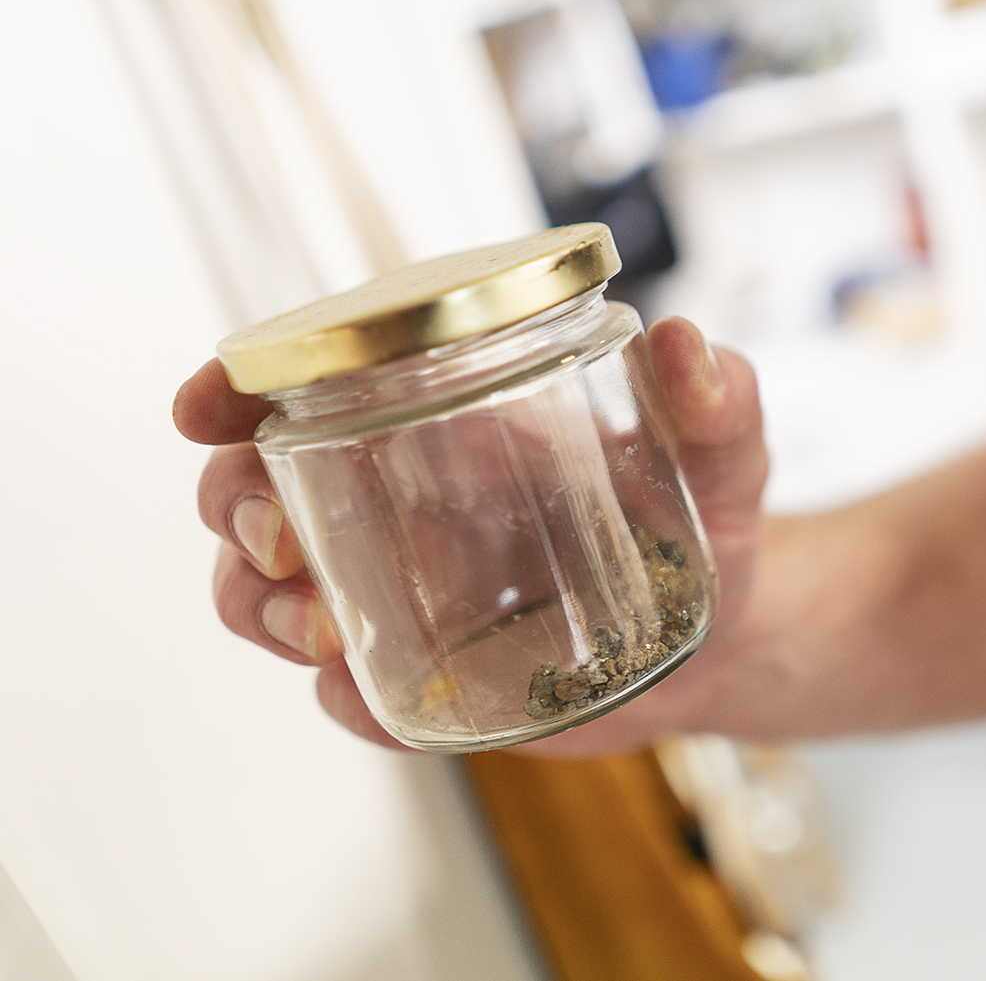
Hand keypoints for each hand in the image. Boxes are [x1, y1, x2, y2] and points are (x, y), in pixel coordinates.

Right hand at [174, 317, 768, 754]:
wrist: (729, 634)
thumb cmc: (705, 520)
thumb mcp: (726, 452)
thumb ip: (720, 398)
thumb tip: (687, 343)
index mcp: (452, 422)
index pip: (314, 383)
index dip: (236, 386)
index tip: (205, 405)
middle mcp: (408, 501)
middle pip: (257, 487)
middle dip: (232, 507)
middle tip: (281, 540)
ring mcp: (409, 590)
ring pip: (269, 590)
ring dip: (258, 604)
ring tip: (316, 626)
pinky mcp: (431, 671)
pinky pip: (347, 687)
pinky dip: (336, 692)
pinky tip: (360, 689)